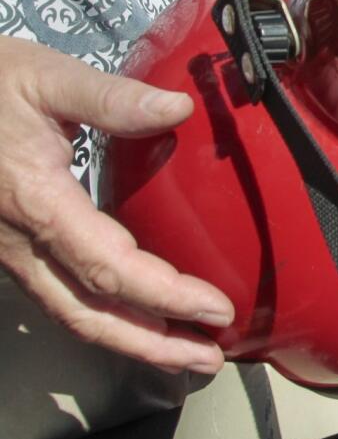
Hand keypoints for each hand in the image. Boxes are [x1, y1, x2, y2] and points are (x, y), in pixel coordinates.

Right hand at [0, 36, 232, 372]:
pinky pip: (57, 295)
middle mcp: (18, 240)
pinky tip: (138, 318)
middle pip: (88, 312)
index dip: (165, 296)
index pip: (110, 267)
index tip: (216, 310)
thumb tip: (176, 107)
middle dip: (152, 345)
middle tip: (208, 360)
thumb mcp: (44, 77)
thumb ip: (111, 98)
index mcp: (36, 202)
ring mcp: (9, 249)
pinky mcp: (8, 247)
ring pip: (70, 312)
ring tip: (185, 353)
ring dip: (130, 339)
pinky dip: (103, 316)